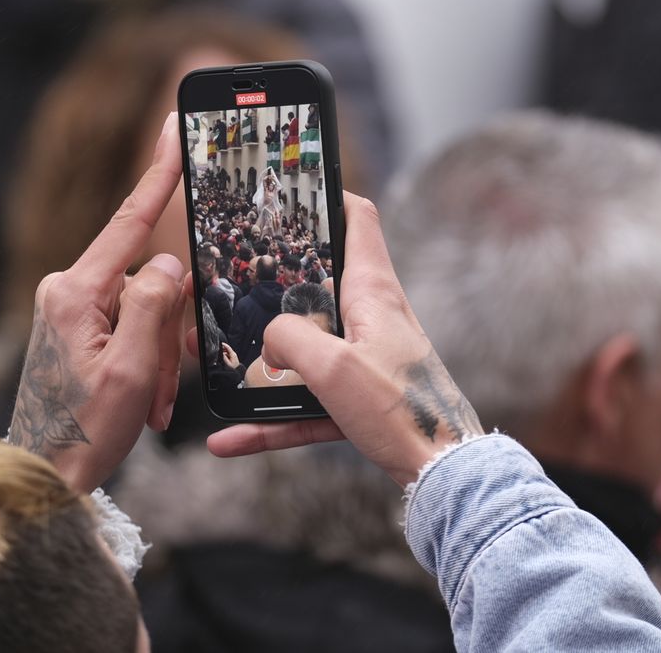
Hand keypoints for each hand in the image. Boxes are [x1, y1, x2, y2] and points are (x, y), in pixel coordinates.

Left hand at [7, 114, 188, 493]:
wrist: (45, 476)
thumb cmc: (82, 433)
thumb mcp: (131, 372)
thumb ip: (154, 305)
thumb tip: (166, 264)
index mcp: (75, 292)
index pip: (128, 223)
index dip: (158, 176)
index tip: (172, 132)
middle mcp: (67, 290)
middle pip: (149, 282)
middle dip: (166, 333)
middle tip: (159, 388)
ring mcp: (71, 307)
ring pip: (146, 309)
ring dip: (157, 357)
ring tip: (149, 405)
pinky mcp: (76, 325)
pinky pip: (131, 327)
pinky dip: (145, 362)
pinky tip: (143, 402)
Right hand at [207, 193, 482, 486]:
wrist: (444, 474)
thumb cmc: (401, 411)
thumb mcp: (333, 368)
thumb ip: (290, 339)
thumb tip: (269, 334)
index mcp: (373, 294)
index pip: (359, 221)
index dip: (331, 195)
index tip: (297, 187)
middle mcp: (372, 320)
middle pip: (319, 284)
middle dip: (275, 281)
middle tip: (234, 275)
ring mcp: (366, 361)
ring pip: (304, 351)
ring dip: (263, 361)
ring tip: (216, 361)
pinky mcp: (361, 401)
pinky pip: (305, 405)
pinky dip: (270, 421)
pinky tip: (230, 439)